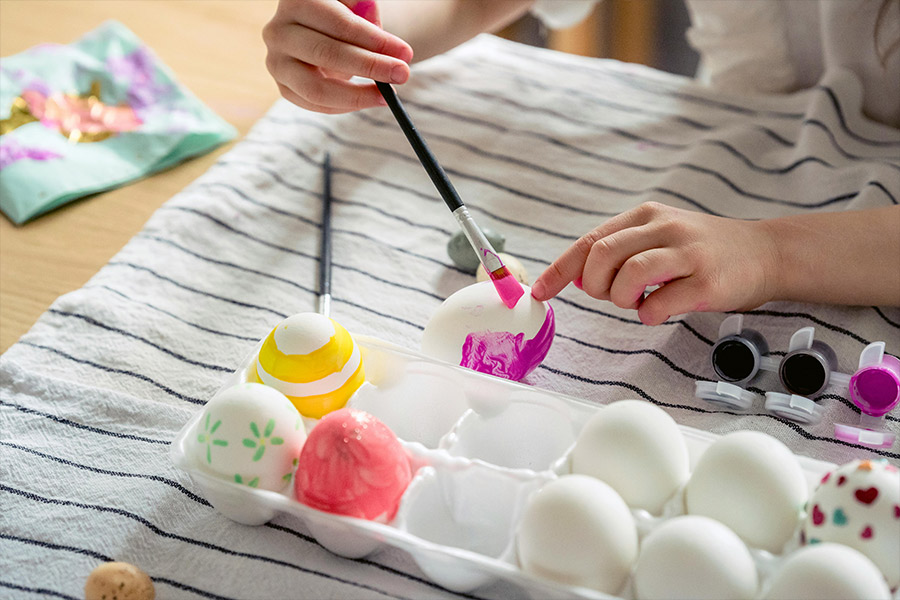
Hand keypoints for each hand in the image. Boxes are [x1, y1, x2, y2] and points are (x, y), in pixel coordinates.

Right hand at [263, 0, 413, 113]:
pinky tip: (369, 99)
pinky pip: (315, 104)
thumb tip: (382, 36)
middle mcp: (278, 30)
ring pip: (316, 88)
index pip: (338, 23)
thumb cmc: (345, 15)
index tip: (404, 53)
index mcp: (296, 0)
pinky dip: (346, 105)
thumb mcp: (358, 7)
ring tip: (386, 95)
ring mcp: (276, 61)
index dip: (373, 40)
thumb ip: (366, 12)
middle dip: (370, 66)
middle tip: (402, 74)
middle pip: (326, 53)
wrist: (325, 33)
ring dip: (357, 95)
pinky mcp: (284, 86)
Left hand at [530, 202, 779, 324]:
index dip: (560, 269)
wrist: (766, 252)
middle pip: (602, 255)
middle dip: (594, 285)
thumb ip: (620, 251)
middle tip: (610, 296)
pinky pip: (658, 303)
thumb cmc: (704, 249)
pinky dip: (648, 314)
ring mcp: (687, 253)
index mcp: (645, 215)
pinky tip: (659, 310)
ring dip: (621, 299)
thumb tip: (577, 276)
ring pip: (628, 276)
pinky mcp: (706, 281)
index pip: (590, 241)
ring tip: (638, 301)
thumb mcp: (659, 236)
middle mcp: (664, 228)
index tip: (540, 291)